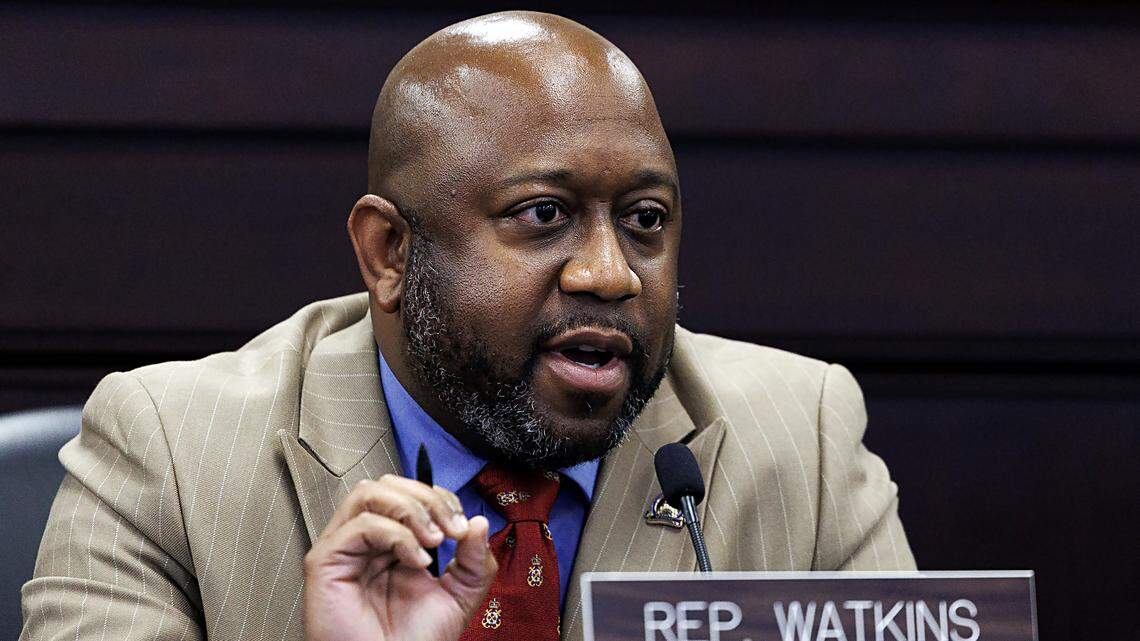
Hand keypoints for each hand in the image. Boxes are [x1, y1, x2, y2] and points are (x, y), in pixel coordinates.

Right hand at [303, 474, 496, 640]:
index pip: (412, 493)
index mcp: (394, 543)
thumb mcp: (459, 596)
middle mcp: (367, 541)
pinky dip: (396, 533)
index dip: (441, 500)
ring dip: (411, 508)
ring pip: (371, 493)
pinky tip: (415, 560)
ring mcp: (344, 548)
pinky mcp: (325, 561)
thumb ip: (474, 560)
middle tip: (450, 531)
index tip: (463, 528)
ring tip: (433, 539)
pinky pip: (360, 524)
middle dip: (429, 499)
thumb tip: (478, 522)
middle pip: (390, 484)